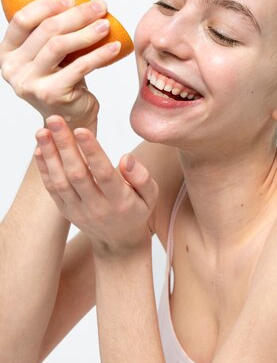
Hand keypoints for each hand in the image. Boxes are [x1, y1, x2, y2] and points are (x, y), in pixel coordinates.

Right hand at [0, 0, 120, 130]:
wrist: (72, 118)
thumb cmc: (63, 80)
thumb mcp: (52, 50)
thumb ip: (48, 19)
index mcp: (8, 53)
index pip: (22, 20)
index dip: (47, 4)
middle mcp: (13, 69)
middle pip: (46, 31)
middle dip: (76, 15)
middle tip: (99, 6)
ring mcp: (30, 83)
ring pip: (60, 46)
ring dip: (87, 32)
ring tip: (105, 24)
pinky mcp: (51, 94)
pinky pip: (79, 67)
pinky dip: (99, 54)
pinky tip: (114, 47)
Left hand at [34, 115, 158, 256]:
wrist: (119, 242)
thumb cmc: (136, 210)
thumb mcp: (150, 196)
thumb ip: (141, 176)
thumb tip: (125, 157)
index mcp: (120, 200)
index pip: (103, 173)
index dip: (91, 151)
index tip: (81, 129)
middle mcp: (96, 207)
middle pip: (77, 174)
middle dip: (64, 145)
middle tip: (54, 120)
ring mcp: (78, 210)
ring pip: (60, 181)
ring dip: (49, 155)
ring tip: (42, 131)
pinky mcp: (66, 211)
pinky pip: (52, 189)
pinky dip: (44, 169)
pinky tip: (40, 149)